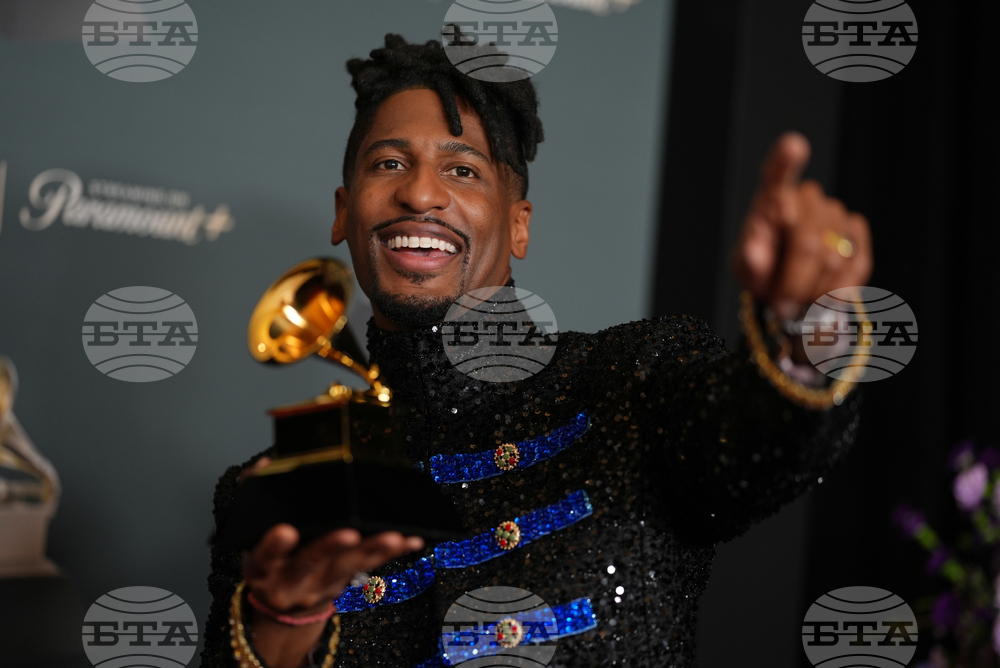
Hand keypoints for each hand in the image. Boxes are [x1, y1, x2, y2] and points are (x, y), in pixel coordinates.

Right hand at [236, 457, 424, 667]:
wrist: (282, 602)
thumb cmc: (271, 558)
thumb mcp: (251, 534)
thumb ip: (254, 497)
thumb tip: (265, 466)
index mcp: (263, 566)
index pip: (264, 556)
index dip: (274, 546)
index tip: (286, 532)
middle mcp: (291, 580)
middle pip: (311, 562)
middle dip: (331, 547)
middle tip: (349, 533)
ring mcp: (320, 584)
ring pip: (348, 567)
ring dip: (372, 550)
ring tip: (392, 537)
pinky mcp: (345, 582)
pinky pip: (371, 566)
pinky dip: (393, 553)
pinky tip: (411, 541)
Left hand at [732, 132, 872, 320]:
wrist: (790, 285)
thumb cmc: (762, 269)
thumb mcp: (745, 268)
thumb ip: (749, 259)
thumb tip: (753, 253)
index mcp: (770, 198)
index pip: (776, 174)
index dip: (785, 161)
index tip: (793, 147)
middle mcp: (806, 197)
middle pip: (807, 243)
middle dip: (793, 282)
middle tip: (781, 307)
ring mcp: (835, 211)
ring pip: (832, 259)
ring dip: (813, 291)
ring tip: (797, 302)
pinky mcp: (856, 231)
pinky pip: (855, 266)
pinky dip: (836, 292)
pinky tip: (822, 298)